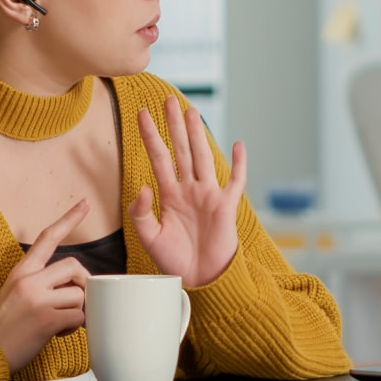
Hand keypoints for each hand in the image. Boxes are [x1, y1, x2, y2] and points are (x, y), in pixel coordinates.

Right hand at [0, 201, 92, 371]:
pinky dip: (74, 328)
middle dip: (82, 283)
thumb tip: (72, 286)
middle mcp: (29, 281)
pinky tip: (58, 333)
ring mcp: (37, 300)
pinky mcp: (46, 320)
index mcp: (20, 272)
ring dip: (77, 311)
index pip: (47, 238)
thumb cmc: (1, 327)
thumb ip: (39, 283)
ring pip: (79, 295)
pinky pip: (78, 318)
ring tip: (59, 322)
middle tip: (75, 300)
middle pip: (74, 266)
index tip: (85, 204)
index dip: (68, 219)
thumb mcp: (13, 294)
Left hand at [132, 95, 246, 287]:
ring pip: (203, 158)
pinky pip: (235, 181)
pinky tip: (238, 145)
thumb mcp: (150, 238)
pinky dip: (239, 164)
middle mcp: (189, 189)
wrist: (199, 280)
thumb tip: (145, 187)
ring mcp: (209, 195)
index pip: (159, 158)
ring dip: (198, 134)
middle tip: (168, 100)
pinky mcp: (226, 207)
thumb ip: (142, 214)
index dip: (151, 136)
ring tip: (192, 112)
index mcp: (170, 195)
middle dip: (175, 125)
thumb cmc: (174, 262)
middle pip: (181, 150)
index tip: (142, 115)